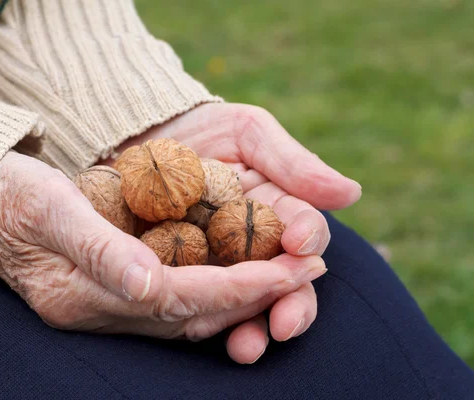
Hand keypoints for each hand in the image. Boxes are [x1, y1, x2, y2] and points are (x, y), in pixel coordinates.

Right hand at [0, 151, 326, 356]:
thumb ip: (98, 248)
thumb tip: (149, 284)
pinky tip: (244, 270)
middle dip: (256, 294)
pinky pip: (177, 302)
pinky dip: (215, 288)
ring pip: (191, 314)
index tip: (292, 269)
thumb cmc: (15, 197)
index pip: (182, 298)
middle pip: (194, 314)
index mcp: (84, 295)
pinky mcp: (115, 294)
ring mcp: (108, 307)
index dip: (240, 287)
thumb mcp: (51, 207)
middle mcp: (102, 310)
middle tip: (309, 270)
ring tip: (291, 270)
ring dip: (243, 294)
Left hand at [107, 103, 361, 362]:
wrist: (139, 137)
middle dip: (289, 306)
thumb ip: (292, 163)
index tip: (299, 244)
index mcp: (277, 213)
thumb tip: (350, 193)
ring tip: (246, 347)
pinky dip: (203, 321)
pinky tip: (200, 333)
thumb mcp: (246, 133)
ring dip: (250, 328)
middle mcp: (253, 247)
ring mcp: (218, 266)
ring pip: (244, 304)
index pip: (304, 233)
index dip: (306, 240)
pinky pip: (195, 304)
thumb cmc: (200, 128)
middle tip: (285, 323)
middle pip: (283, 284)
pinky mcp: (180, 278)